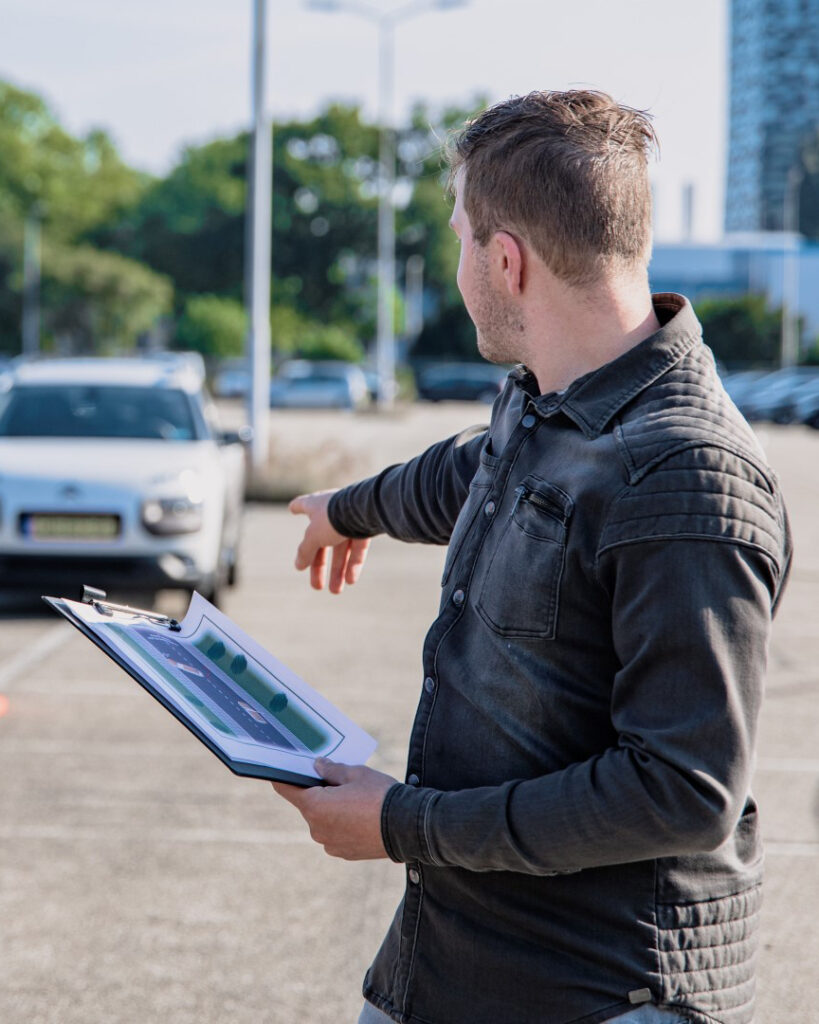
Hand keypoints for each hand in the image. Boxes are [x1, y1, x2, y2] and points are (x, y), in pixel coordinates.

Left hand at [272, 758, 396, 859]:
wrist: (407, 827)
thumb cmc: (380, 795)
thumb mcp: (356, 773)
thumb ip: (331, 769)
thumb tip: (318, 765)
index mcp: (314, 806)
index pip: (287, 789)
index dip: (285, 777)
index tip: (282, 769)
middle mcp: (317, 829)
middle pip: (309, 805)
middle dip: (320, 792)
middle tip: (341, 781)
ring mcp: (330, 844)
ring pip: (324, 820)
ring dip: (333, 810)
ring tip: (358, 801)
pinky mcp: (344, 853)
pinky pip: (336, 834)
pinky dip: (343, 825)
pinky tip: (362, 816)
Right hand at [289, 490, 370, 593]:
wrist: (365, 510)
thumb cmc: (333, 518)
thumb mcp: (313, 537)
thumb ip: (306, 551)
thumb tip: (298, 565)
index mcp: (316, 506)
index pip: (303, 505)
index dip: (297, 507)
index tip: (292, 509)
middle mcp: (332, 512)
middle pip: (322, 542)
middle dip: (319, 566)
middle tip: (316, 586)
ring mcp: (350, 520)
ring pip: (342, 550)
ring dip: (338, 571)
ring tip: (335, 591)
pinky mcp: (366, 528)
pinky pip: (357, 549)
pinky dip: (353, 565)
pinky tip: (350, 580)